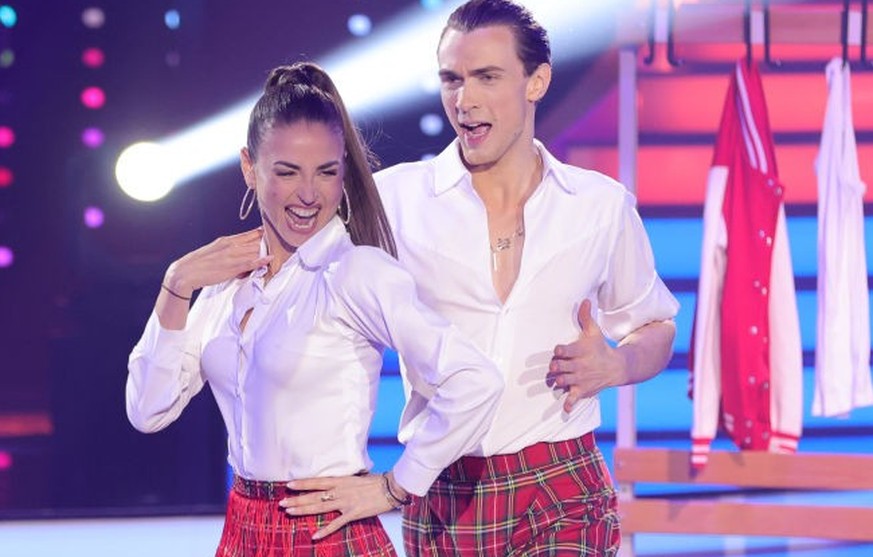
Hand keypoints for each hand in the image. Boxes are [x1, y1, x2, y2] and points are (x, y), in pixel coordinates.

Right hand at [164, 228, 271, 296]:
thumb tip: (240, 252)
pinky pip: (249, 263)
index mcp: (227, 241)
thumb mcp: (215, 250)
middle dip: (269, 242)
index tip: (273, 233)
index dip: (263, 234)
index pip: (249, 234)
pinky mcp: (231, 267)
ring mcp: (232, 256)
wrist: (185, 272)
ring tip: (281, 250)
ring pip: (254, 250)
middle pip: (255, 241)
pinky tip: (270, 258)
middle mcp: (231, 246)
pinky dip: (260, 260)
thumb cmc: (199, 264)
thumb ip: (229, 249)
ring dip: (267, 250)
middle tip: (282, 242)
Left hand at [279, 474, 395, 539]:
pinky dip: (325, 530)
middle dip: (296, 499)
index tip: (288, 484)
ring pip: (320, 507)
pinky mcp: (353, 513)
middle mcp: (340, 491)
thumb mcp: (355, 478)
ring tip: (289, 512)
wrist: (391, 488)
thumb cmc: (375, 482)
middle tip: (281, 502)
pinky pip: (337, 523)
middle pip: (314, 496)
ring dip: (304, 510)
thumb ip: (342, 483)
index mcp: (340, 480)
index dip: (302, 483)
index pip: (317, 481)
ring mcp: (346, 502)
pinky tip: (314, 536)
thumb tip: (331, 484)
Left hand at [547, 299, 625, 411]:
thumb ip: (586, 317)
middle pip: (561, 367)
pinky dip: (570, 404)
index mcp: (580, 351)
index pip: (566, 351)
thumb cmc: (600, 347)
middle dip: (556, 367)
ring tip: (556, 380)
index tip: (558, 351)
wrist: (615, 368)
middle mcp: (579, 366)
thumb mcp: (594, 332)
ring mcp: (580, 379)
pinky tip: (565, 409)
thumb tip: (584, 299)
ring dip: (559, 381)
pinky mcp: (582, 390)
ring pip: (564, 382)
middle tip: (554, 366)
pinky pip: (574, 399)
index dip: (560, 351)